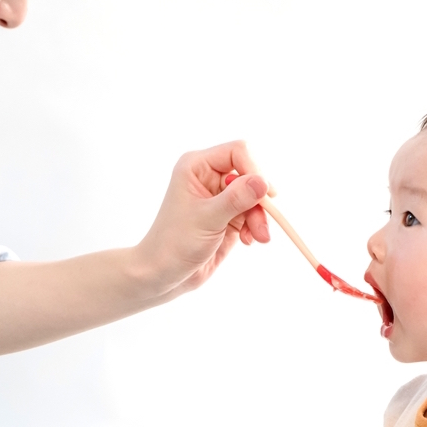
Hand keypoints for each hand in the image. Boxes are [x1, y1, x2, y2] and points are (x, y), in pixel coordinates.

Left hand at [134, 140, 270, 296]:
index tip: (264, 195)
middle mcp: (209, 177)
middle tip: (262, 225)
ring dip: (260, 217)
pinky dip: (255, 226)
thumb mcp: (207, 219)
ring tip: (258, 238)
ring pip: (255, 197)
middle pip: (250, 175)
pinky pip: (252, 213)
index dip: (254, 170)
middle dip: (259, 200)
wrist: (162, 274)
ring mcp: (219, 197)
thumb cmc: (174, 244)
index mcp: (197, 167)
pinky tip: (249, 240)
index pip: (237, 152)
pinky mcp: (227, 216)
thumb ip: (236, 199)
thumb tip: (263, 182)